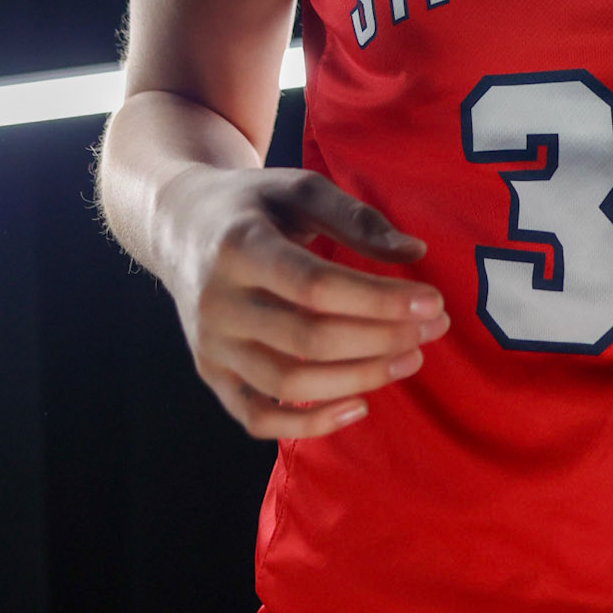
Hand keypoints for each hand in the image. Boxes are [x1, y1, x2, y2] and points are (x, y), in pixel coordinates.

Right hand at [160, 164, 449, 438]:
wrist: (179, 224)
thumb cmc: (253, 204)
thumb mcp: (300, 189)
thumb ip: (356, 218)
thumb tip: (415, 253)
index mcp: (240, 246)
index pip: (316, 286)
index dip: (379, 300)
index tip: (431, 301)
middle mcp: (218, 301)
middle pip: (308, 339)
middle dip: (381, 339)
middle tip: (434, 328)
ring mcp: (211, 345)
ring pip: (288, 382)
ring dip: (359, 378)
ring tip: (411, 358)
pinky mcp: (211, 374)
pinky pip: (257, 417)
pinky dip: (309, 423)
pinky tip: (359, 406)